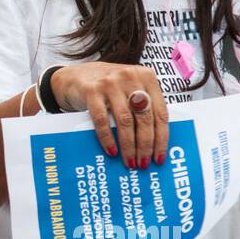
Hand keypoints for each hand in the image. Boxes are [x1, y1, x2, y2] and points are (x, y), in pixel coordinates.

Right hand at [51, 61, 168, 168]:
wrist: (77, 75)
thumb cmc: (110, 86)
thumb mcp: (131, 88)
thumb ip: (144, 106)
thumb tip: (156, 142)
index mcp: (146, 76)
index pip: (160, 112)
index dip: (162, 137)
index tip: (159, 156)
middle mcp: (130, 77)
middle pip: (144, 118)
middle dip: (145, 145)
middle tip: (143, 163)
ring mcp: (110, 83)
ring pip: (125, 121)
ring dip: (129, 145)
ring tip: (130, 161)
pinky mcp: (91, 90)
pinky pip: (102, 120)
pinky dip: (108, 138)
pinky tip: (112, 150)